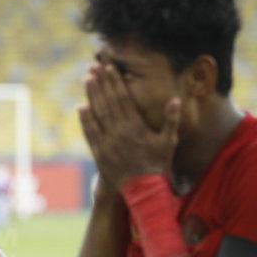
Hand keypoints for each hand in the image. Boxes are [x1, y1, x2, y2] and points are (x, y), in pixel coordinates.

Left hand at [80, 64, 180, 188]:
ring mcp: (108, 142)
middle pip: (107, 102)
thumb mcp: (169, 142)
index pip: (123, 98)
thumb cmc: (158, 164)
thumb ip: (171, 120)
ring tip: (87, 79)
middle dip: (101, 83)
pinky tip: (80, 107)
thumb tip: (176, 99)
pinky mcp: (100, 153)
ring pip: (97, 114)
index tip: (109, 67)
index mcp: (135, 126)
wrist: (144, 190)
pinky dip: (85, 120)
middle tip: (94, 66)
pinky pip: (90, 133)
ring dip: (91, 96)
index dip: (115, 82)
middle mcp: (119, 132)